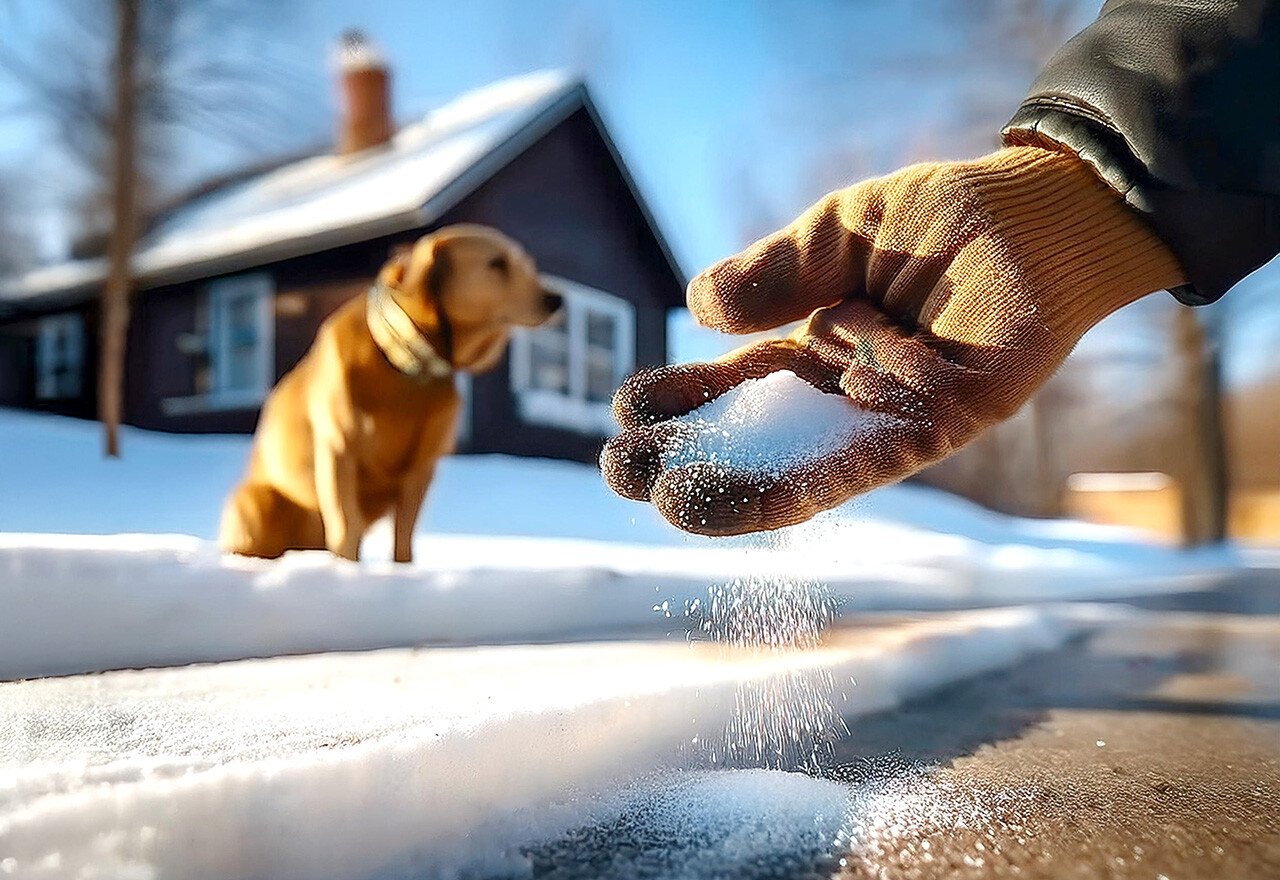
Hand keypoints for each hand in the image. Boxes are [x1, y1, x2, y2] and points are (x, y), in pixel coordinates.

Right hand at [602, 147, 1184, 535]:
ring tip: (668, 505)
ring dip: (734, 490)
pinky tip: (754, 501)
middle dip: (686, 456)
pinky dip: (808, 484)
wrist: (1043, 214)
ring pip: (797, 467)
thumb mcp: (839, 230)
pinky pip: (865, 466)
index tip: (627, 412)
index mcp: (809, 343)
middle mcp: (840, 391)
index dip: (679, 401)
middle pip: (750, 437)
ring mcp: (885, 417)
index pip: (729, 386)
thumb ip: (777, 268)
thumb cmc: (945, 216)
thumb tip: (697, 309)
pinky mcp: (936, 430)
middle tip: (621, 472)